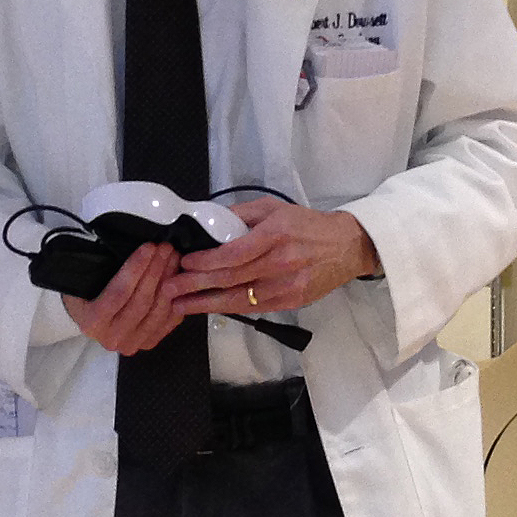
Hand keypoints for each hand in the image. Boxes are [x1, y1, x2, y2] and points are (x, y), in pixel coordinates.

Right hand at [64, 242, 184, 353]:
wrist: (88, 315)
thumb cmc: (86, 291)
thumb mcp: (84, 278)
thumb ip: (103, 266)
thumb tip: (132, 245)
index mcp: (92, 322)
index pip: (119, 293)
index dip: (136, 268)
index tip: (149, 247)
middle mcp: (112, 338)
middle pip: (141, 301)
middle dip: (156, 270)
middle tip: (165, 248)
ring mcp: (132, 343)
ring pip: (158, 310)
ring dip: (169, 281)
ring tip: (173, 257)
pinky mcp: (149, 343)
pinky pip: (169, 320)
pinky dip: (176, 297)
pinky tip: (179, 277)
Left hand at [169, 197, 381, 315]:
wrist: (346, 247)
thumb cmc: (307, 224)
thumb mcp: (274, 208)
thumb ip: (241, 213)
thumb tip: (209, 221)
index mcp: (275, 235)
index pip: (234, 253)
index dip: (206, 261)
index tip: (184, 263)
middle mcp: (280, 263)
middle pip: (231, 279)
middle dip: (196, 285)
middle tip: (169, 289)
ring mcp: (286, 286)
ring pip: (239, 299)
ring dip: (206, 304)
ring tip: (179, 306)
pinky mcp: (291, 302)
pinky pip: (253, 308)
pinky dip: (229, 309)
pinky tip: (209, 308)